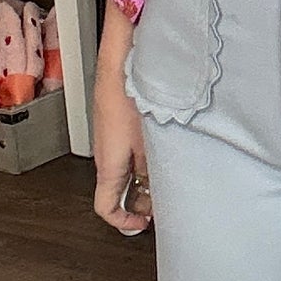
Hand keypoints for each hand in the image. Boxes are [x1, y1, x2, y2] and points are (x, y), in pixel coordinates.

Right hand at [92, 3, 152, 235]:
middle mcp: (106, 153)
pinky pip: (130, 148)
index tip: (145, 224)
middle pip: (120, 189)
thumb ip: (151, 172)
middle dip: (144, 199)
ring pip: (127, 168)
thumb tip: (155, 197)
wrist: (122, 56)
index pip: (105, 207)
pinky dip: (147, 155)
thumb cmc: (130, 95)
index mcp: (108, 164)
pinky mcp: (119, 121)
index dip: (124, 221)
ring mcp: (111, 136)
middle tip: (169, 199)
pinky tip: (169, 146)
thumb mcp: (149, 143)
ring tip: (174, 172)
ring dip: (148, 175)